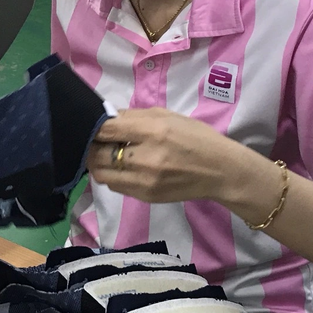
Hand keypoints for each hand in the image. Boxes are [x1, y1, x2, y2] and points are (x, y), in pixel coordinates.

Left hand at [86, 108, 236, 203]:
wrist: (220, 171)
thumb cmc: (195, 137)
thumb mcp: (167, 116)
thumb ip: (134, 116)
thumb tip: (106, 117)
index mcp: (153, 131)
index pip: (106, 130)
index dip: (93, 127)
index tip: (92, 124)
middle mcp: (146, 158)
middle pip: (97, 154)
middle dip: (92, 146)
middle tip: (96, 140)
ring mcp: (144, 181)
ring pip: (101, 174)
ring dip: (98, 162)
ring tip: (107, 154)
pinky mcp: (145, 196)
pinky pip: (115, 185)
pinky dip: (112, 174)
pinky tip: (122, 166)